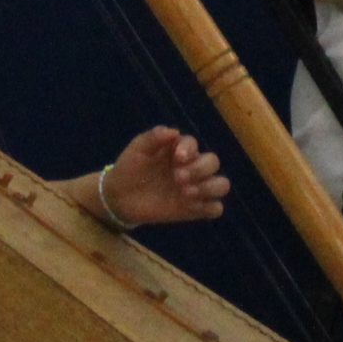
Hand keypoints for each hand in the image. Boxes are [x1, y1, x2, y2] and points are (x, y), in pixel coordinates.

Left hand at [96, 128, 228, 229]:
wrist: (120, 197)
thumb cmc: (130, 168)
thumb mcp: (137, 149)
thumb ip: (153, 137)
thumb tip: (174, 132)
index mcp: (179, 150)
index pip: (193, 144)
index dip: (188, 149)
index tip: (177, 158)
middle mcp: (192, 167)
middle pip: (213, 162)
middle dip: (199, 169)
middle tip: (178, 178)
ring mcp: (196, 188)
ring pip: (222, 184)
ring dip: (210, 187)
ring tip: (187, 193)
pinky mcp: (195, 209)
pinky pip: (216, 208)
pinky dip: (210, 208)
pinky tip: (192, 207)